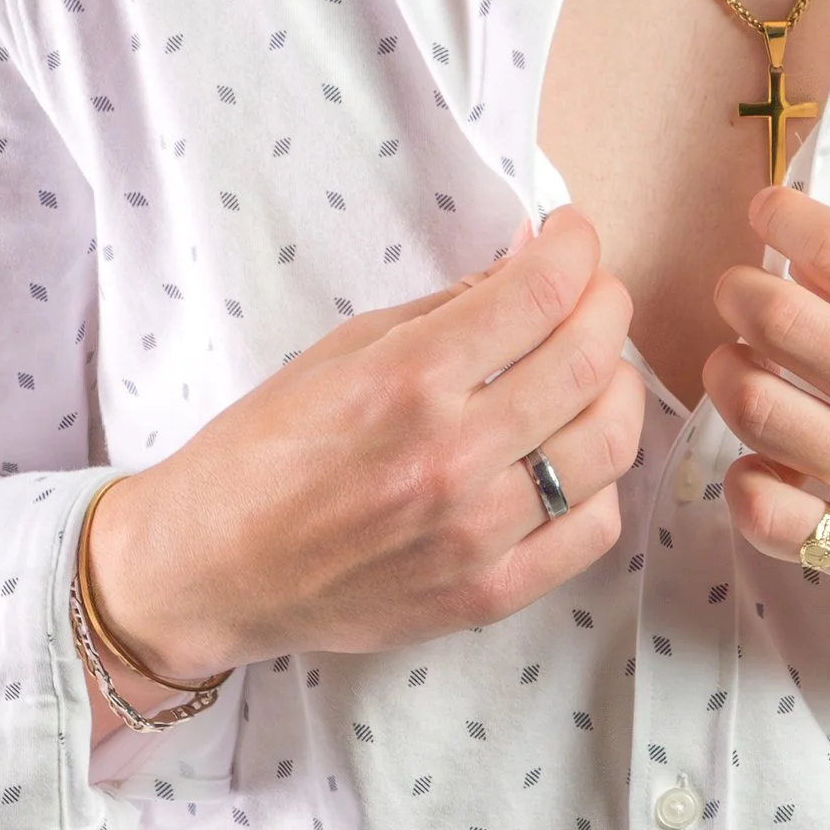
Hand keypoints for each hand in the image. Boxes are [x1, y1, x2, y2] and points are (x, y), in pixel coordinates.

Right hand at [84, 206, 645, 686]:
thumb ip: (445, 309)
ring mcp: (477, 534)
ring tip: (591, 369)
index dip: (575, 247)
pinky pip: (592, 529)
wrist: (211, 568)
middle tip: (592, 291)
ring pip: (608, 444)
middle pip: (588, 360)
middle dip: (606, 303)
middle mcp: (452, 458)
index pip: (539, 295)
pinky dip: (601, 480)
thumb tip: (527, 264)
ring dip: (617, 387)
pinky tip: (571, 455)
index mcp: (407, 383)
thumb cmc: (265, 451)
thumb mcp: (341, 351)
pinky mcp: (488, 594)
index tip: (574, 234)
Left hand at [704, 187, 829, 683]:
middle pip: (779, 321)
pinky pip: (768, 513)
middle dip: (739, 291)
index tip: (767, 213)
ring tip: (737, 367)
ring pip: (758, 407)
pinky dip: (745, 480)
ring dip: (728, 374)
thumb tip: (826, 272)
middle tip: (738, 290)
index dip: (785, 219)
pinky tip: (762, 465)